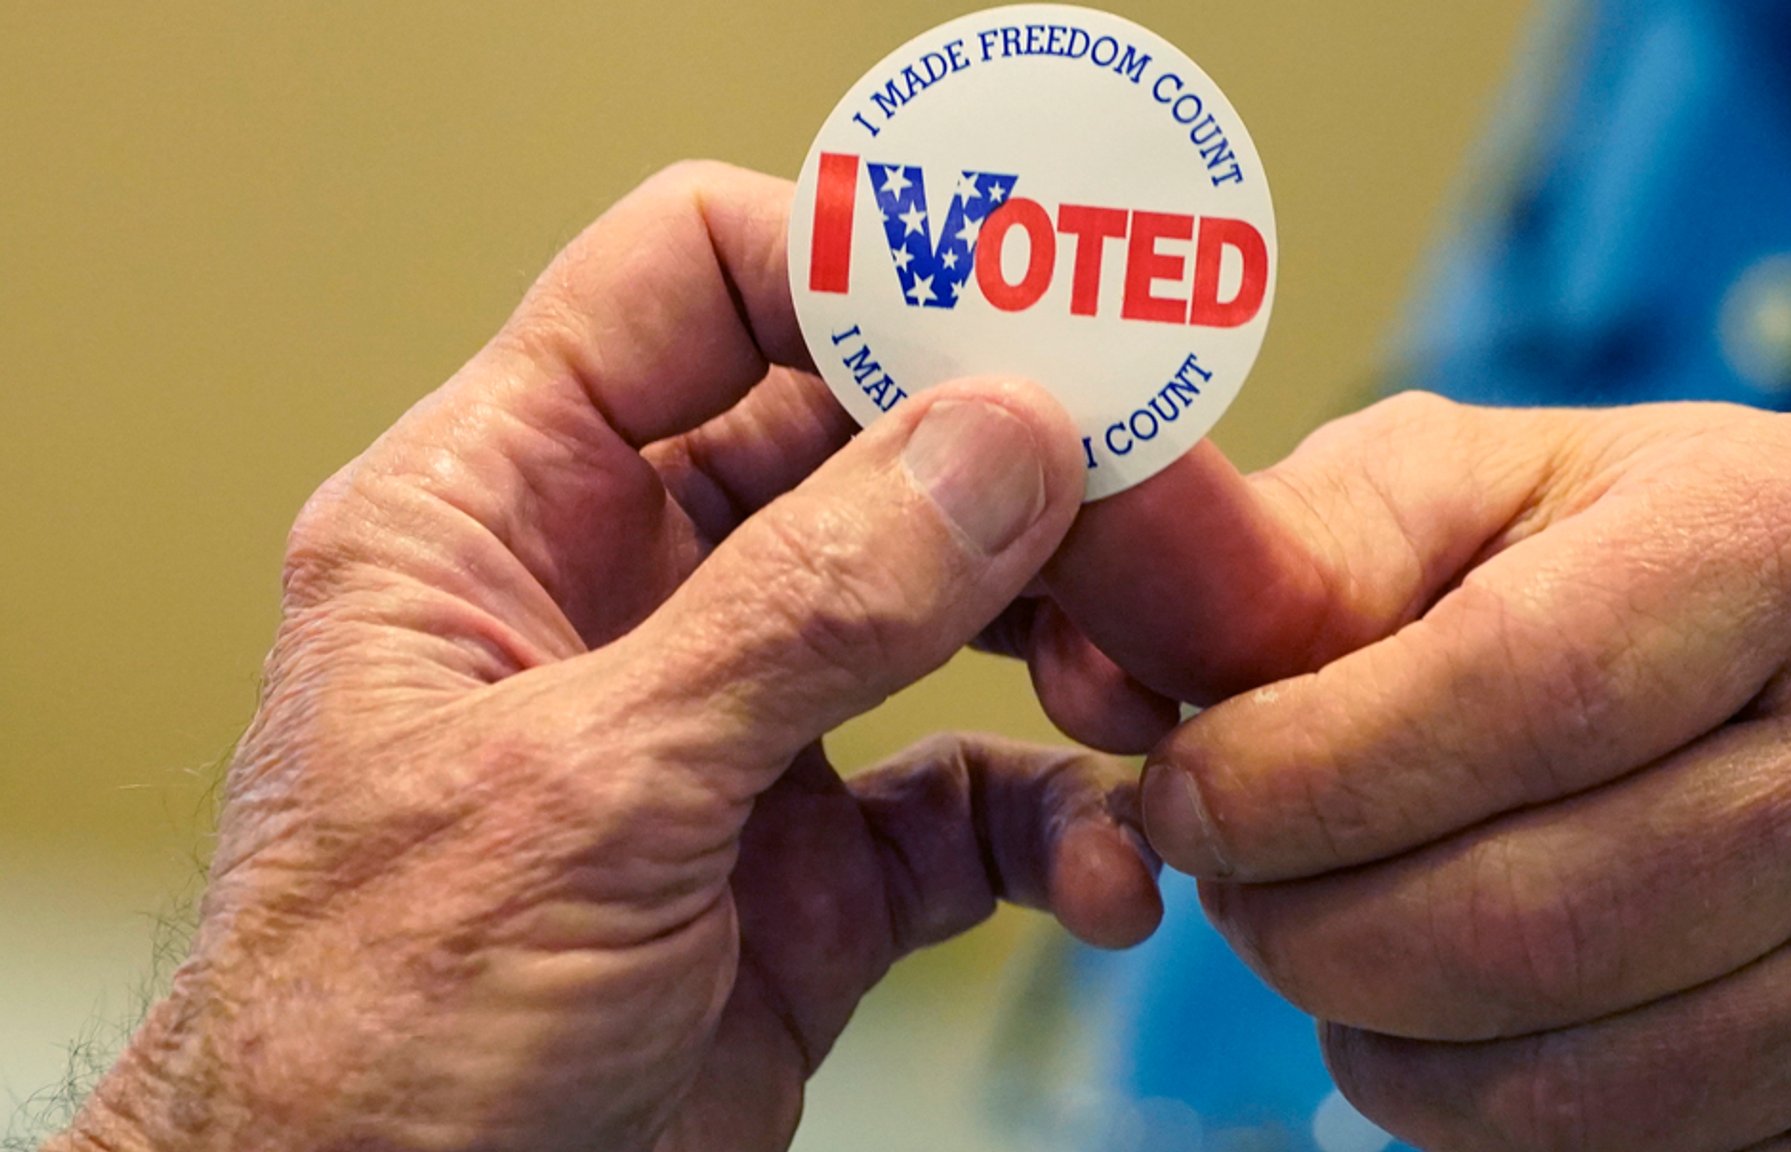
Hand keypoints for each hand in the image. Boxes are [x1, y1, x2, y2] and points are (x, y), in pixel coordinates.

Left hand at [57, 163, 1160, 1151]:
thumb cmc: (368, 1035)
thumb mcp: (584, 792)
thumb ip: (799, 611)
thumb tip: (991, 443)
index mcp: (502, 509)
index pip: (688, 284)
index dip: (847, 267)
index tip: (1009, 309)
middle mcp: (628, 595)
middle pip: (854, 441)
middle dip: (1005, 470)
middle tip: (1137, 496)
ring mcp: (736, 729)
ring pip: (941, 613)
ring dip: (1058, 641)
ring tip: (1135, 688)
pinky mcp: (818, 867)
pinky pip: (975, 800)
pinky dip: (1061, 826)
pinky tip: (1105, 872)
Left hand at [1026, 394, 1790, 1149]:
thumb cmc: (1619, 579)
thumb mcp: (1471, 495)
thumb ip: (1292, 551)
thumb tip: (1098, 656)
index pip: (1511, 696)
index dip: (1299, 773)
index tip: (1174, 795)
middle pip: (1524, 921)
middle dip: (1302, 924)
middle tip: (1228, 878)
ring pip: (1559, 1087)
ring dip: (1370, 1035)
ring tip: (1326, 936)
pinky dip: (1476, 1118)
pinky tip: (1448, 1016)